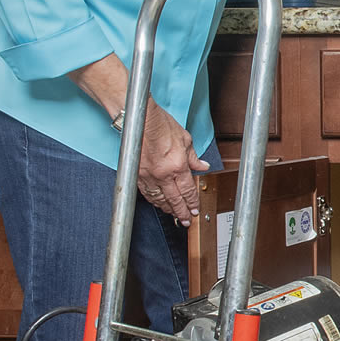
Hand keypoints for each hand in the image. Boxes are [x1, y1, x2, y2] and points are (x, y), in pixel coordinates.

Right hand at [133, 102, 210, 225]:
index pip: (188, 191)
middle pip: (174, 200)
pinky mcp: (137, 175)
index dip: (192, 202)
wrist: (140, 119)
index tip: (195, 209)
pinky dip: (154, 200)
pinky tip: (158, 203)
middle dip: (182, 212)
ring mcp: (148, 176)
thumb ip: (194, 157)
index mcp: (178, 165)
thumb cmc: (161, 124)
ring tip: (173, 215)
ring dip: (167, 209)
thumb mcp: (185, 139)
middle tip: (186, 220)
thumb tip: (202, 166)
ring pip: (159, 199)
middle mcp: (163, 174)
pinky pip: (147, 193)